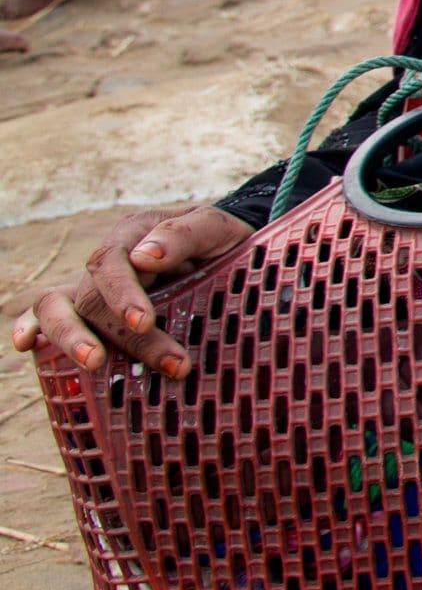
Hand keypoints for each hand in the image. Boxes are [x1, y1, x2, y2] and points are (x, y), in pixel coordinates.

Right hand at [10, 206, 249, 378]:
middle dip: (122, 334)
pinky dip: (31, 327)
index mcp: (131, 236)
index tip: (142, 321)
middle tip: (167, 362)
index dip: (122, 294)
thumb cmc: (222, 237)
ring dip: (70, 337)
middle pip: (90, 296)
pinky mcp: (91, 308)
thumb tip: (142, 257)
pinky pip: (46, 314)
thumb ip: (184, 234)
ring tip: (94, 364)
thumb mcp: (215, 226)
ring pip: (55, 306)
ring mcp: (92, 285)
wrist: (228, 246)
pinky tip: (27, 345)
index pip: (111, 264)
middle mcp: (106, 261)